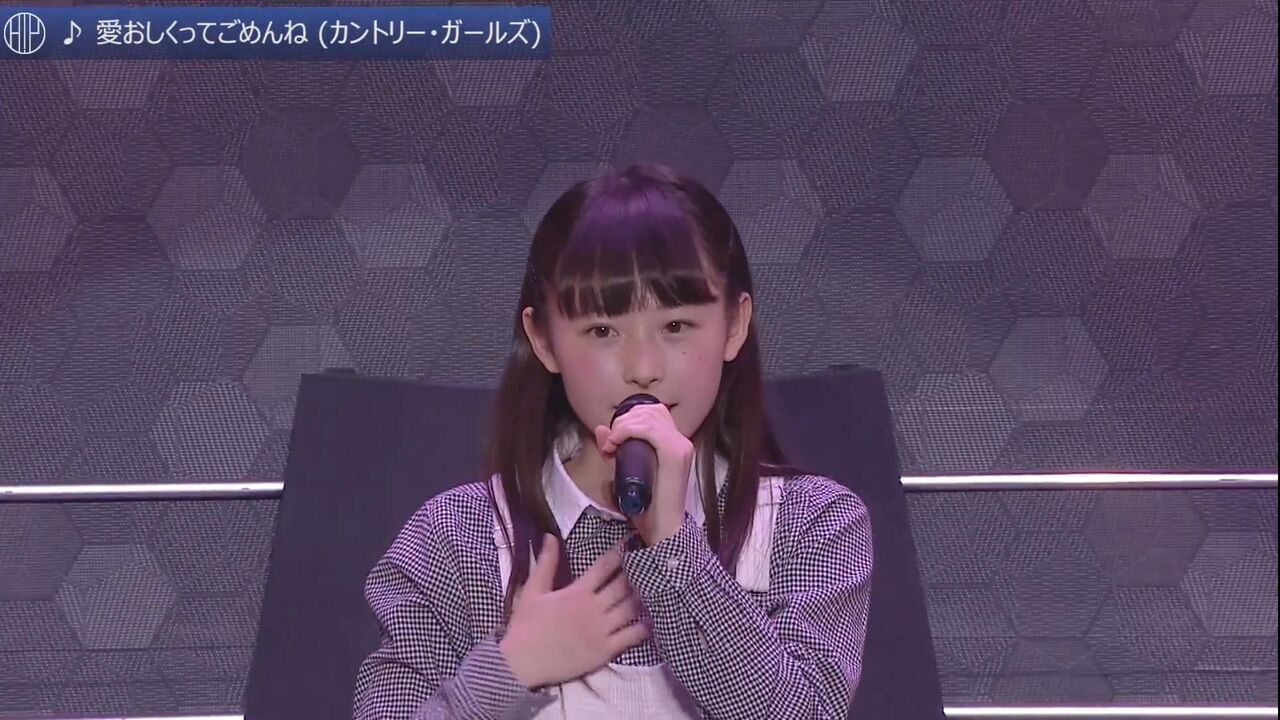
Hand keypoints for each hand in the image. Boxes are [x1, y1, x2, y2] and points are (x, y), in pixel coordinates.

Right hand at [499, 534, 647, 688]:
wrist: (521, 663)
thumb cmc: (526, 625)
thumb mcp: (533, 590)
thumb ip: (546, 562)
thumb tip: (551, 536)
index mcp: (577, 592)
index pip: (605, 566)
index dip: (620, 553)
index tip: (630, 543)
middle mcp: (593, 608)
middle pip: (623, 585)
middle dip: (634, 573)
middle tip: (645, 565)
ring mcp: (601, 630)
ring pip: (631, 608)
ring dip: (642, 597)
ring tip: (651, 588)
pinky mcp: (605, 651)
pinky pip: (631, 636)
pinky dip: (644, 627)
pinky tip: (651, 619)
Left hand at [594, 402, 694, 545]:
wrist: (662, 529)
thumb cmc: (647, 505)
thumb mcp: (625, 471)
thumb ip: (614, 450)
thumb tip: (601, 429)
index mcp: (674, 444)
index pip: (654, 412)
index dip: (630, 417)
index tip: (613, 437)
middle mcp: (681, 441)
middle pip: (651, 410)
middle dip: (624, 420)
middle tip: (610, 442)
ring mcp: (681, 446)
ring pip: (649, 416)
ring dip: (623, 426)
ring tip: (611, 445)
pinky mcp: (676, 454)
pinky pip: (650, 429)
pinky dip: (627, 431)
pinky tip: (616, 443)